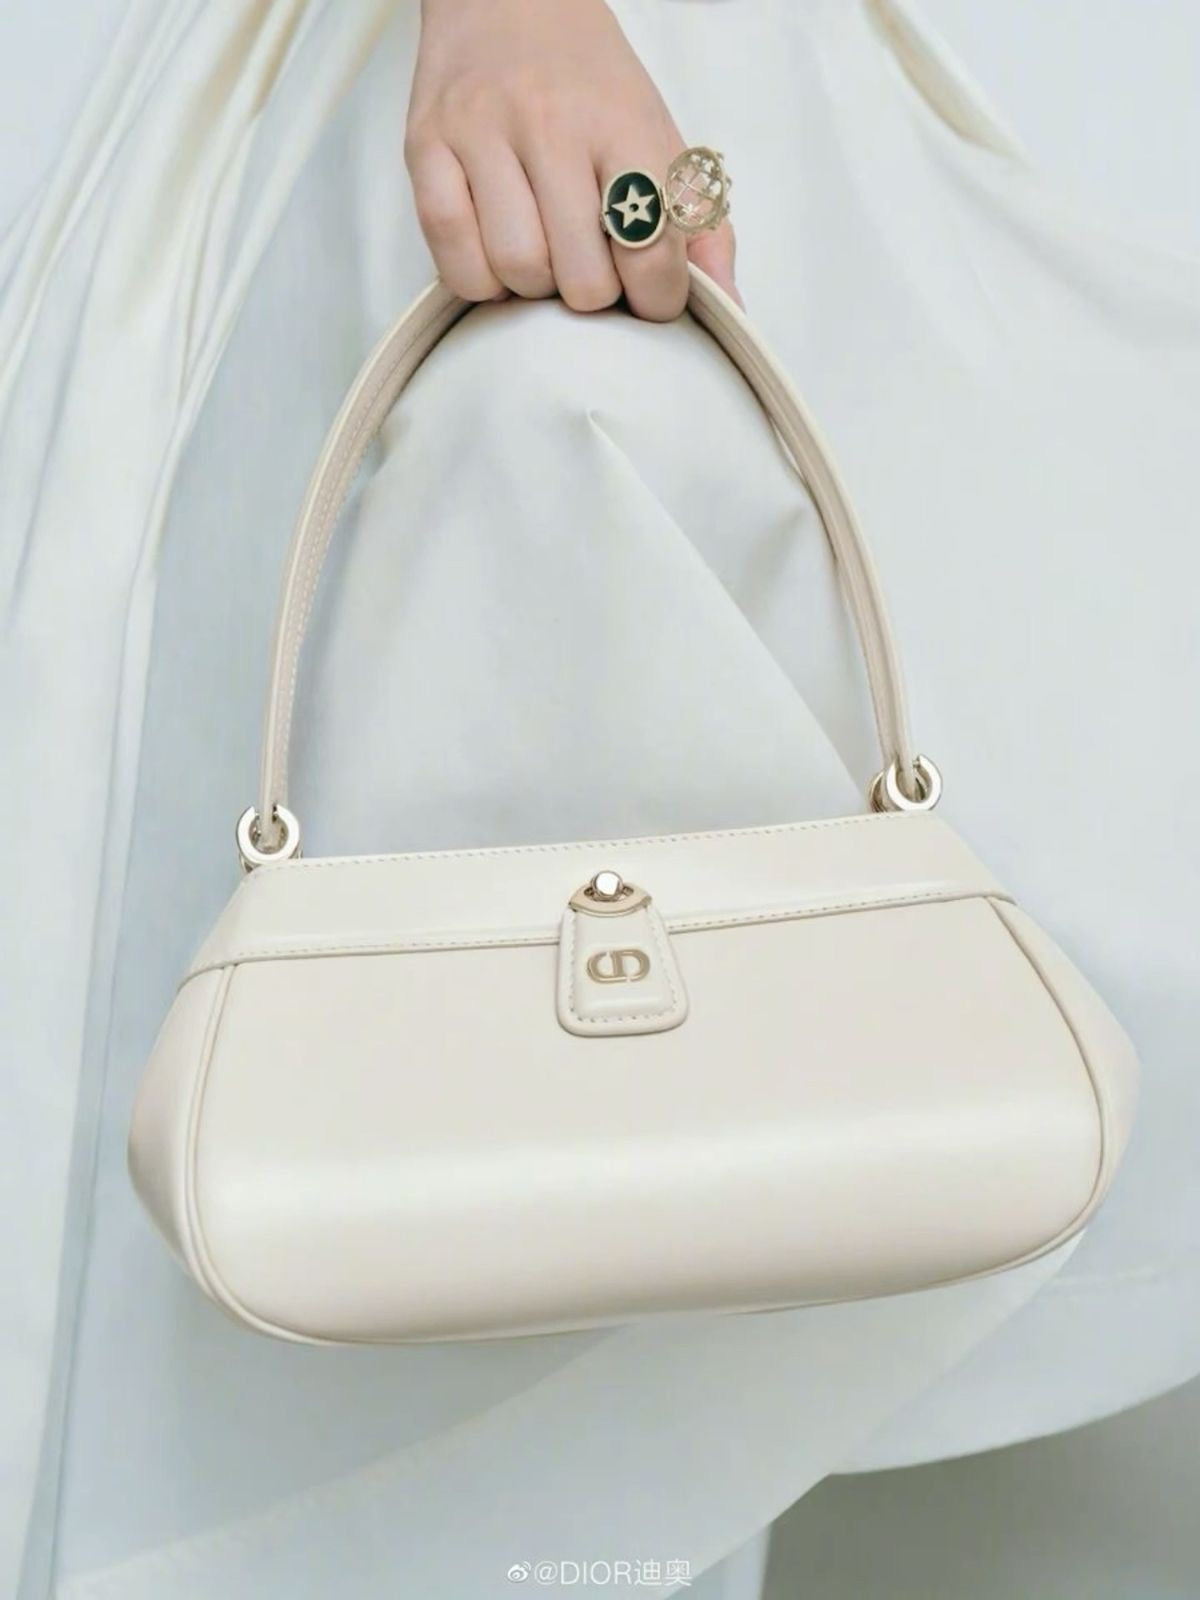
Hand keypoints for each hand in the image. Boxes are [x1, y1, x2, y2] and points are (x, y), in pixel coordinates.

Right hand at [405, 0, 737, 320]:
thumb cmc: (590, 84)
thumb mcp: (659, 139)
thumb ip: (701, 228)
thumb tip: (731, 311)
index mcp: (621, 123)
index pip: (651, 251)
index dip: (657, 299)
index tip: (648, 292)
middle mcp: (549, 122)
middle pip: (581, 278)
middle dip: (592, 295)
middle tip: (589, 269)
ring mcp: (481, 132)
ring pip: (517, 269)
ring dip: (534, 288)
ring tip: (543, 256)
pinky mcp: (425, 146)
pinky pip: (452, 254)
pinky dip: (477, 277)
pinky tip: (495, 255)